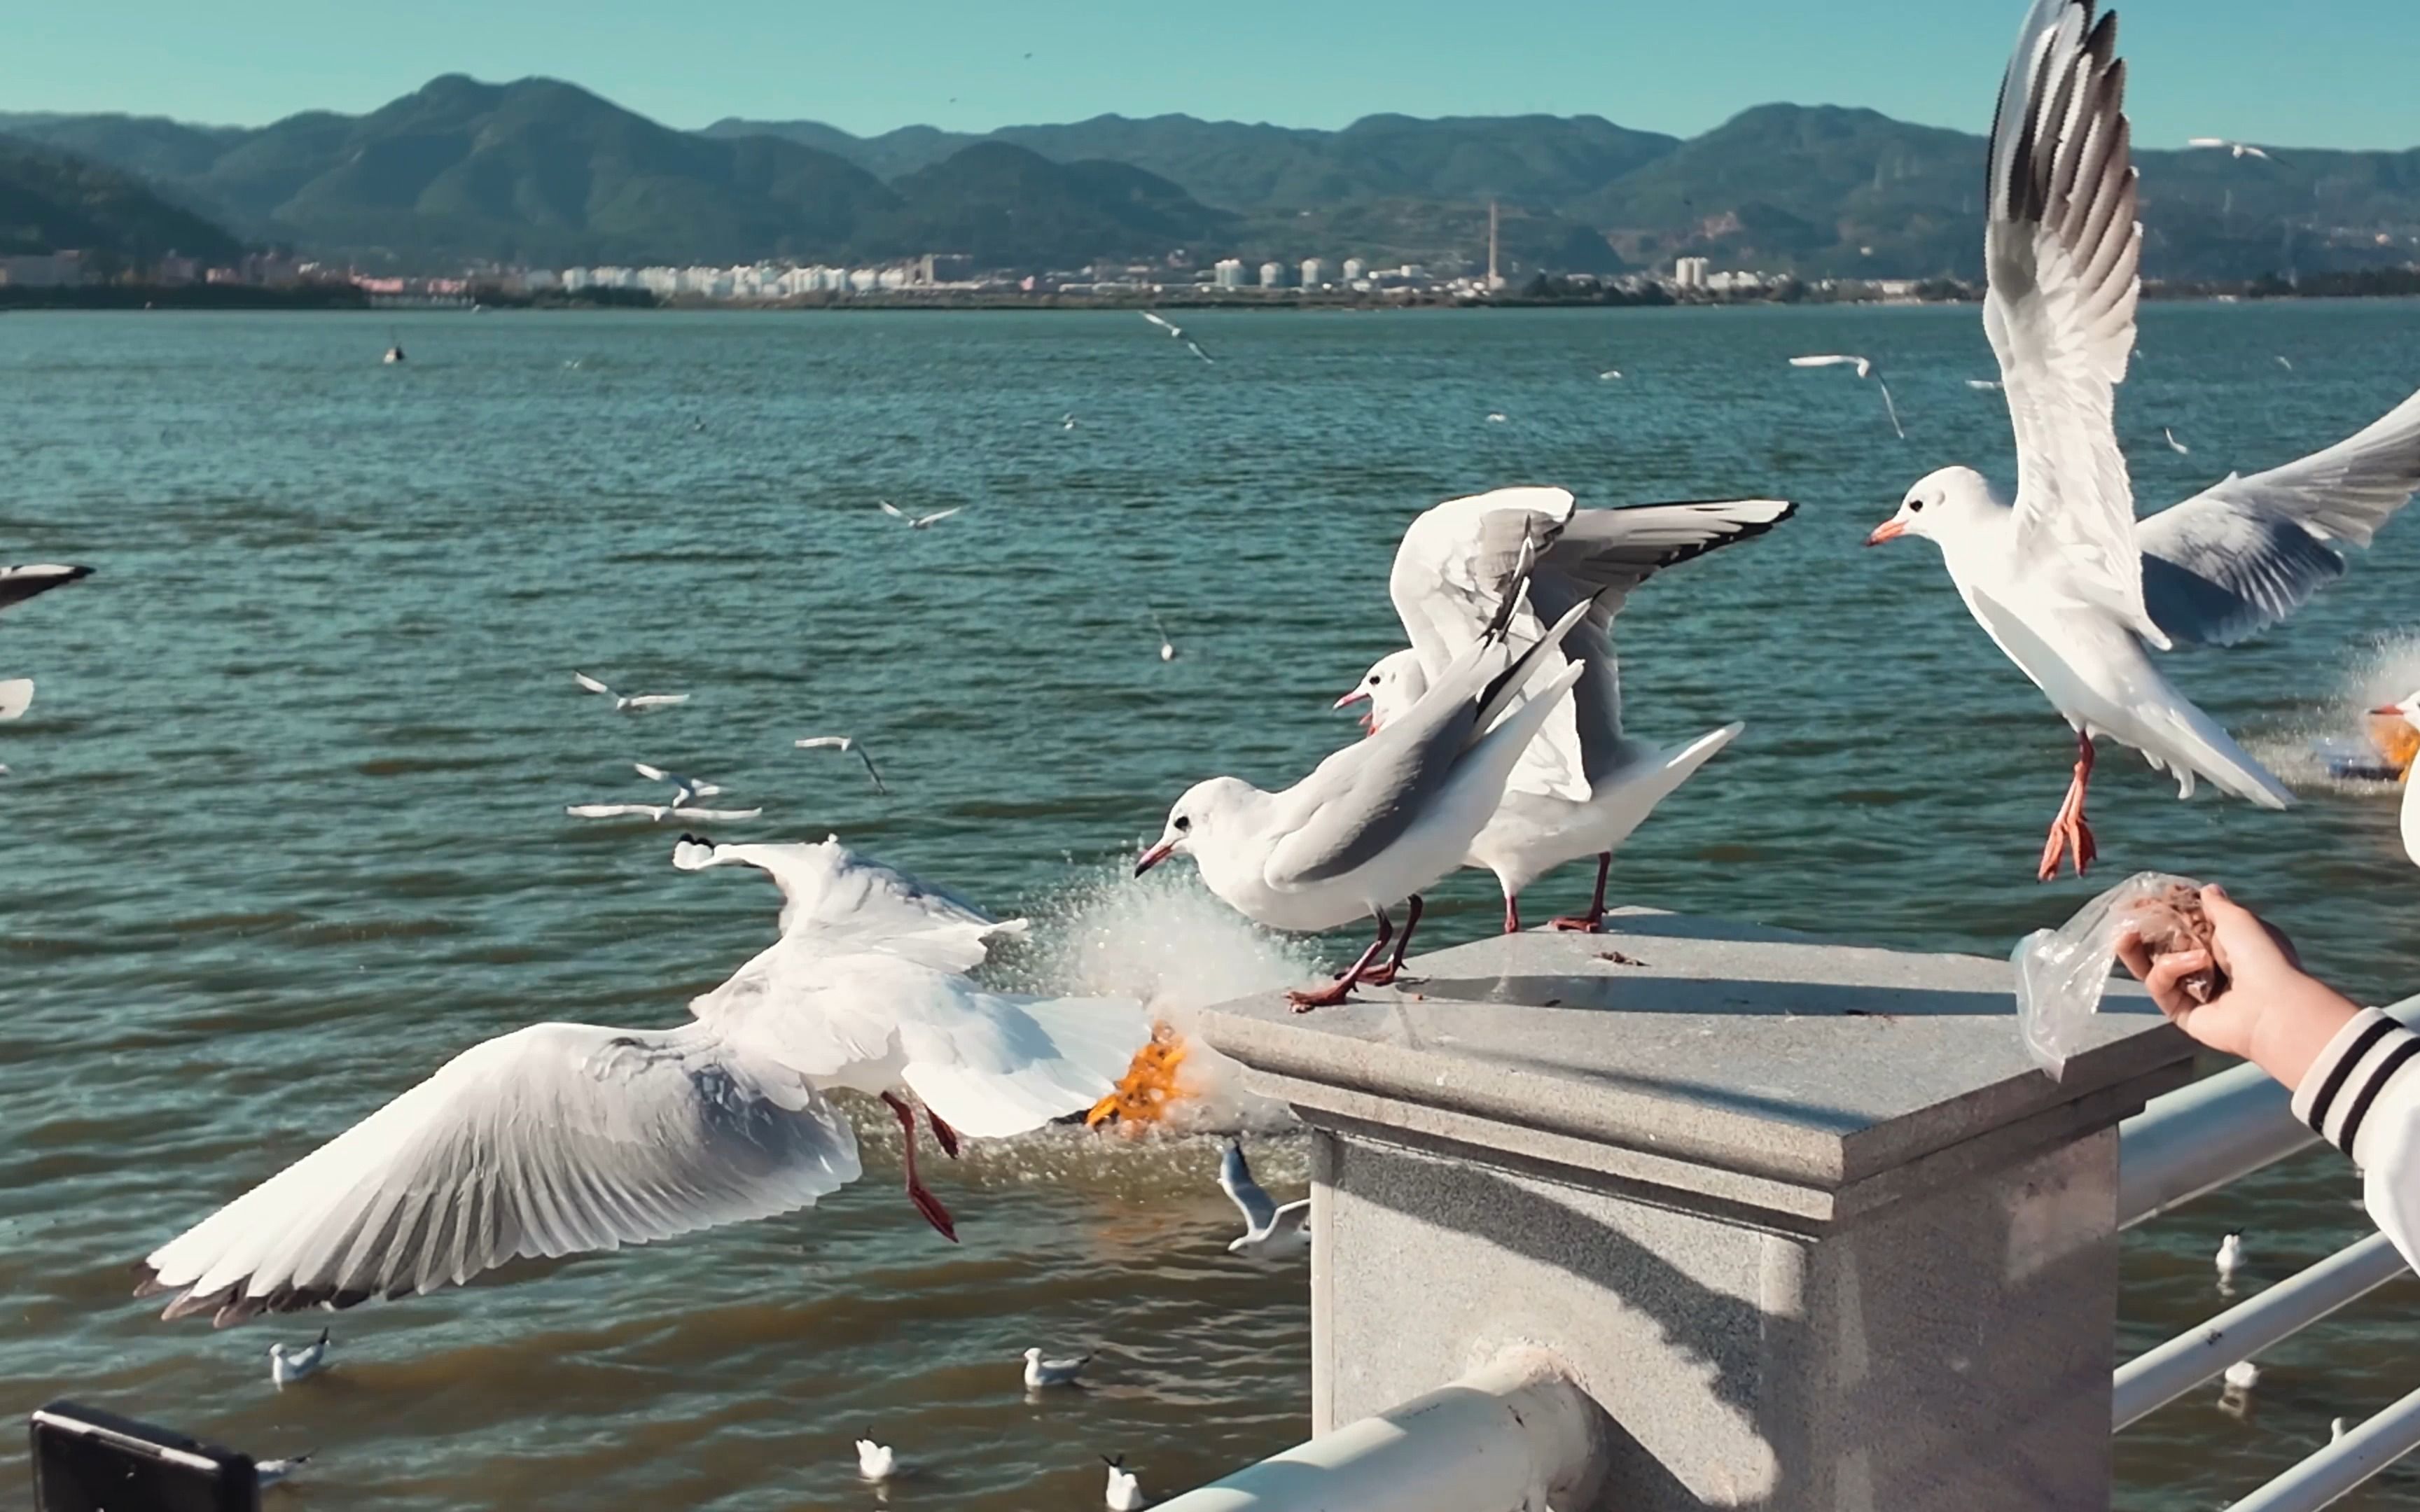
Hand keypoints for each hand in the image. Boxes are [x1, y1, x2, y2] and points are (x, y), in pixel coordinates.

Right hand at [2115, 884, 2359, 1090]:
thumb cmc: (2263, 957)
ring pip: (2153, 968)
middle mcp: (2209, 968)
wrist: (2273, 1005)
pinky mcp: (2181, 1011)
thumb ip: (2215, 905)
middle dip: (2143, 930)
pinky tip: (2196, 961)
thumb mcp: (2239, 919)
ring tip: (2126, 935)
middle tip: (2125, 916)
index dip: (2166, 911)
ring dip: (2138, 950)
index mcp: (2228, 945)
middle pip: (2164, 947)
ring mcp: (2193, 992)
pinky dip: (2172, 970)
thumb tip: (2207, 888)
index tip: (2147, 898)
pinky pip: (2161, 986)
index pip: (2186, 925)